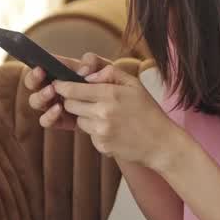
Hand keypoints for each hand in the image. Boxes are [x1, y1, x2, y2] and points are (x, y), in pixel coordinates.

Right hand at [23, 52, 111, 130]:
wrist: (121, 107)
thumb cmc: (111, 83)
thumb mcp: (106, 68)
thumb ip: (94, 63)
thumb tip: (82, 72)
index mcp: (62, 71)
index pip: (42, 66)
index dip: (37, 66)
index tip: (41, 67)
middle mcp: (54, 87)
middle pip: (32, 83)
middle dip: (34, 80)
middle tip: (44, 77)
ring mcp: (55, 104)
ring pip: (36, 102)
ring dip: (41, 96)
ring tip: (51, 92)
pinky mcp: (61, 120)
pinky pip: (47, 121)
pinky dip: (49, 115)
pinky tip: (58, 109)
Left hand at [51, 64, 184, 169]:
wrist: (161, 143)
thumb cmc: (148, 111)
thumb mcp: (135, 85)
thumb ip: (111, 73)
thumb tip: (87, 76)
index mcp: (111, 94)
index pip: (72, 89)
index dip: (62, 86)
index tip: (59, 84)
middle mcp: (103, 113)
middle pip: (70, 105)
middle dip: (74, 101)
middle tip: (87, 99)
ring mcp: (101, 131)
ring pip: (78, 120)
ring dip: (86, 116)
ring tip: (106, 116)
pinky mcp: (101, 146)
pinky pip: (89, 135)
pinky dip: (96, 131)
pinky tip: (113, 129)